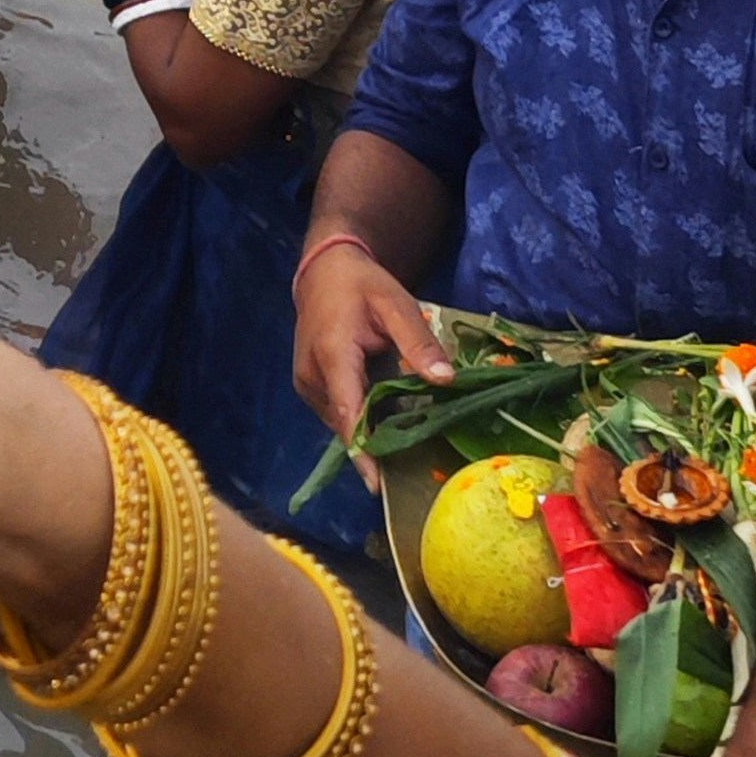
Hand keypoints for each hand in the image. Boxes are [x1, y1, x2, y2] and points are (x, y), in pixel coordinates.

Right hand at [289, 231, 452, 443]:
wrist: (324, 272)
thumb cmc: (361, 285)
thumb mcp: (395, 304)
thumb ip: (419, 342)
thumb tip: (446, 381)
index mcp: (332, 355)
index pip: (348, 412)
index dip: (363, 451)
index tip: (376, 484)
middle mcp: (313, 377)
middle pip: (347, 424)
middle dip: (377, 446)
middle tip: (417, 460)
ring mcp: (308, 385)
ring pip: (343, 422)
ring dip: (371, 432)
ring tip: (407, 440)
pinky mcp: (312, 387)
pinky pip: (340, 413)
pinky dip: (363, 420)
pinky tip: (388, 419)